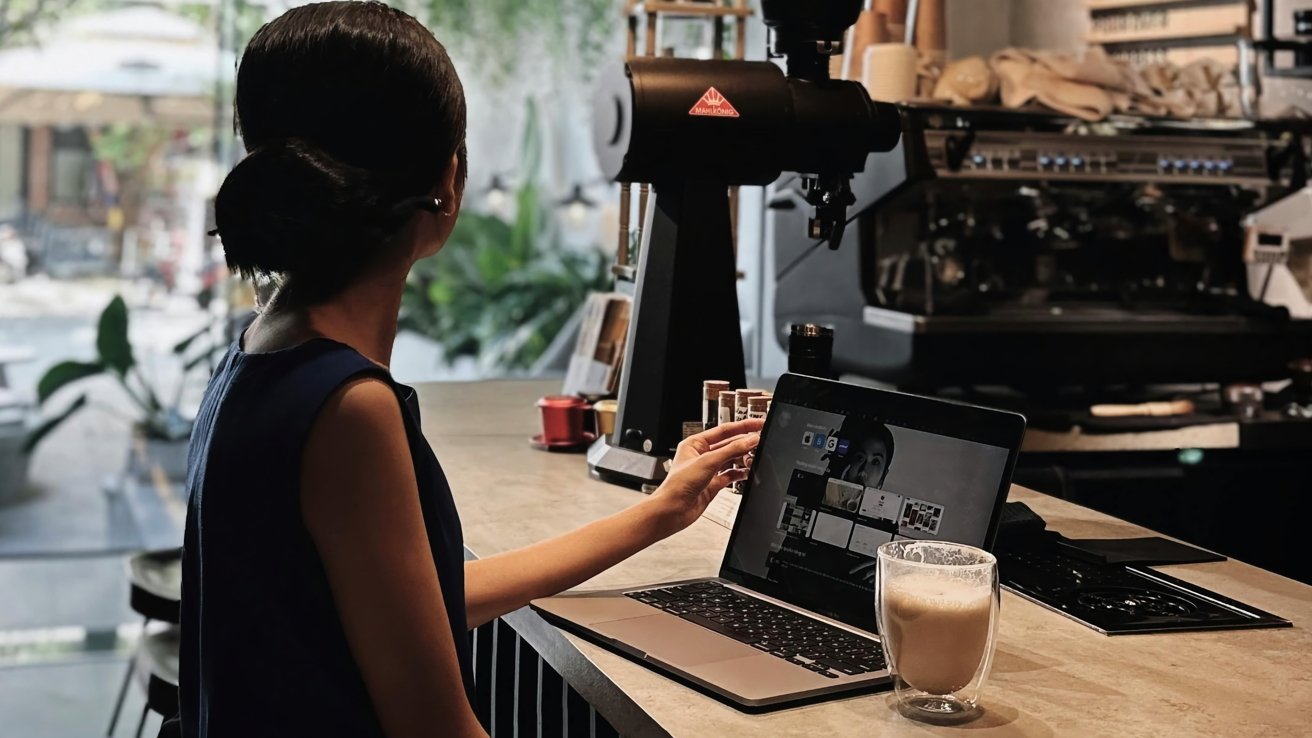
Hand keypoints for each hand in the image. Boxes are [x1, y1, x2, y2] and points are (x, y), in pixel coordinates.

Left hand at [647, 419, 763, 535]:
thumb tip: (750, 440)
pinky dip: (740, 473)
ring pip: (732, 460)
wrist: (673, 510)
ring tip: (754, 459)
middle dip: (745, 444)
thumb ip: (731, 450)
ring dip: (743, 459)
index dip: (743, 426)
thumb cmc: (678, 485)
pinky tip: (747, 472)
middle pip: (729, 445)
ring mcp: (708, 470)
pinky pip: (731, 475)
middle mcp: (702, 455)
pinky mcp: (713, 484)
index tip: (758, 424)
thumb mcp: (707, 462)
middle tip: (760, 443)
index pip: (724, 430)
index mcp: (695, 444)